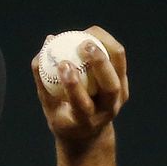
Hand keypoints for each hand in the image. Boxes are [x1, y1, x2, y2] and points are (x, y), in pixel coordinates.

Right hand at [32, 26, 128, 147]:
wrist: (87, 132)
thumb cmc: (63, 116)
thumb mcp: (49, 105)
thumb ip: (42, 78)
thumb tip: (46, 44)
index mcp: (85, 122)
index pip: (83, 104)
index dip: (73, 84)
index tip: (62, 65)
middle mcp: (106, 111)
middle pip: (110, 86)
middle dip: (99, 63)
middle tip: (83, 44)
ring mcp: (119, 99)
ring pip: (119, 68)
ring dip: (106, 46)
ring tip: (88, 32)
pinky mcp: (124, 86)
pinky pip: (118, 60)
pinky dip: (107, 44)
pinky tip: (92, 34)